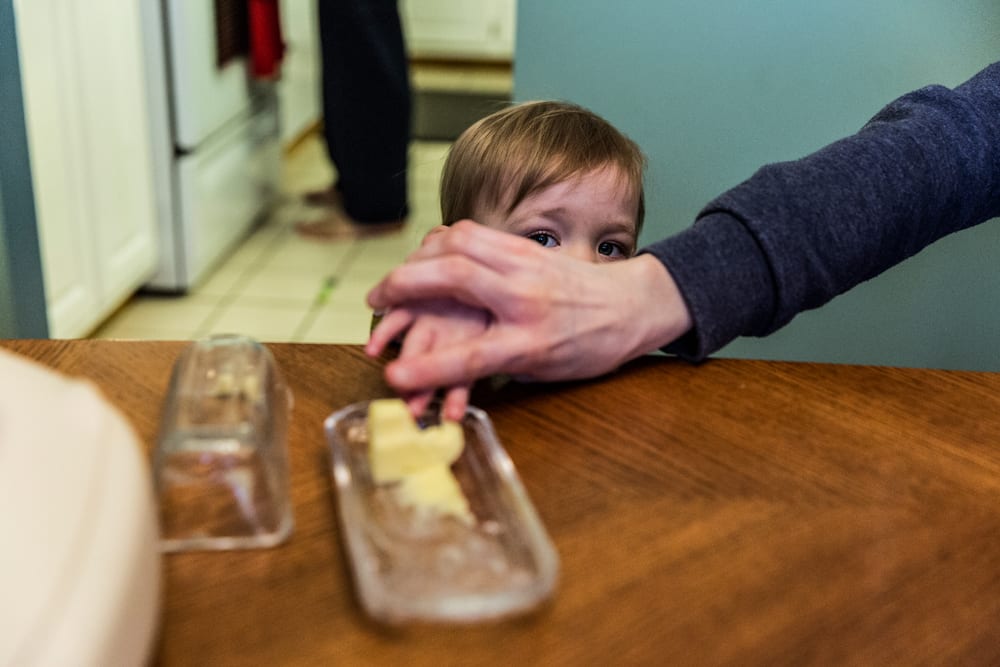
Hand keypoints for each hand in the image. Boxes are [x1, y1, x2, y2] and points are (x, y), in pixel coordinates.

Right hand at [366, 221, 692, 399]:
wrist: (635, 305)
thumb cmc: (591, 346)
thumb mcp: (547, 371)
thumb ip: (496, 365)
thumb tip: (448, 369)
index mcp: (535, 341)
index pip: (473, 356)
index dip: (428, 370)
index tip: (393, 377)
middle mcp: (528, 296)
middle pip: (455, 278)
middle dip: (404, 286)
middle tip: (374, 299)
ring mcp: (526, 263)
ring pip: (460, 244)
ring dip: (417, 257)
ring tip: (394, 277)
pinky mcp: (524, 245)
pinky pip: (473, 233)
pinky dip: (441, 241)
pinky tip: (426, 252)